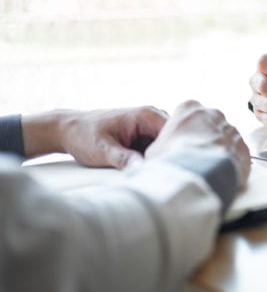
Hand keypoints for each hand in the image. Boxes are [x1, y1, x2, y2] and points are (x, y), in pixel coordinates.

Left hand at [22, 106, 167, 168]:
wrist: (67, 130)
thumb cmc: (82, 135)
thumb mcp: (102, 150)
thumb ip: (123, 159)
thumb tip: (143, 168)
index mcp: (146, 115)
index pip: (174, 134)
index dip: (173, 152)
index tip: (164, 170)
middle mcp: (152, 117)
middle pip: (173, 140)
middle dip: (168, 156)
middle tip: (160, 176)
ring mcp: (149, 126)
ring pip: (166, 146)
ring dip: (161, 159)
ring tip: (153, 175)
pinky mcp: (145, 135)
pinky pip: (157, 149)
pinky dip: (153, 159)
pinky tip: (146, 171)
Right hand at [145, 100, 250, 184]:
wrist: (197, 175)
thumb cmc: (172, 160)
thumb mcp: (154, 150)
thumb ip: (163, 145)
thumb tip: (162, 155)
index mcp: (190, 108)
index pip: (188, 115)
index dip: (184, 133)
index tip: (181, 147)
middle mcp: (214, 114)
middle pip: (209, 126)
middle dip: (205, 140)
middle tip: (196, 159)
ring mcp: (231, 130)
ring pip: (225, 140)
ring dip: (219, 152)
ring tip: (208, 170)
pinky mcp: (244, 147)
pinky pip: (237, 155)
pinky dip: (232, 164)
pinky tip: (221, 175)